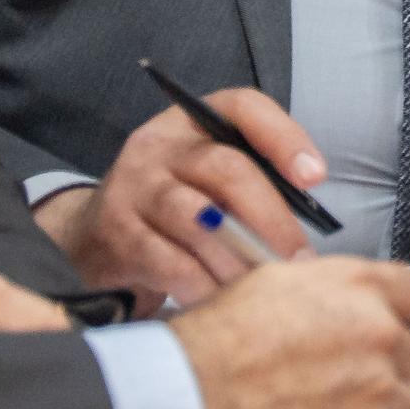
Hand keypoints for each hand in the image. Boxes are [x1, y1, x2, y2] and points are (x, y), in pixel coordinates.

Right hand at [36, 87, 328, 308]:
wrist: (94, 239)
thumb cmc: (175, 207)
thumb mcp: (209, 180)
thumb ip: (255, 187)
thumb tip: (304, 233)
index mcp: (194, 121)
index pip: (244, 107)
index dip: (284, 138)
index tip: (314, 178)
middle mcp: (160, 145)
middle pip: (227, 169)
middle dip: (272, 218)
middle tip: (300, 259)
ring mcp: (134, 187)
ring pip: (199, 219)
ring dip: (241, 258)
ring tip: (267, 285)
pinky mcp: (117, 232)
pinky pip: (171, 262)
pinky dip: (205, 285)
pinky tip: (224, 301)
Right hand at [167, 256, 409, 408]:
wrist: (188, 402)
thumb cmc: (214, 344)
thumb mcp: (273, 283)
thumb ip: (330, 289)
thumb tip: (349, 298)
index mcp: (361, 286)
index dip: (408, 319)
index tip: (396, 332)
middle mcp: (382, 333)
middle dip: (381, 366)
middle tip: (333, 379)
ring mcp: (381, 390)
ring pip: (403, 402)